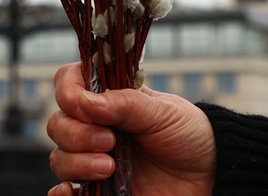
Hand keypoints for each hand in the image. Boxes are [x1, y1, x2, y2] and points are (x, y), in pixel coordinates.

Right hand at [47, 63, 215, 195]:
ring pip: (59, 157)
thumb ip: (125, 103)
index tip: (86, 107)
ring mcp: (93, 158)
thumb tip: (86, 100)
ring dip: (77, 163)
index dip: (68, 92)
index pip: (68, 82)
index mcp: (108, 98)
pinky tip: (72, 192)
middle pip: (57, 123)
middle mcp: (95, 126)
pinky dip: (61, 193)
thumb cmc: (190, 137)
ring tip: (110, 167)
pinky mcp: (97, 190)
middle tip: (110, 142)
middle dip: (76, 134)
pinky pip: (64, 192)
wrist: (210, 178)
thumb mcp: (163, 112)